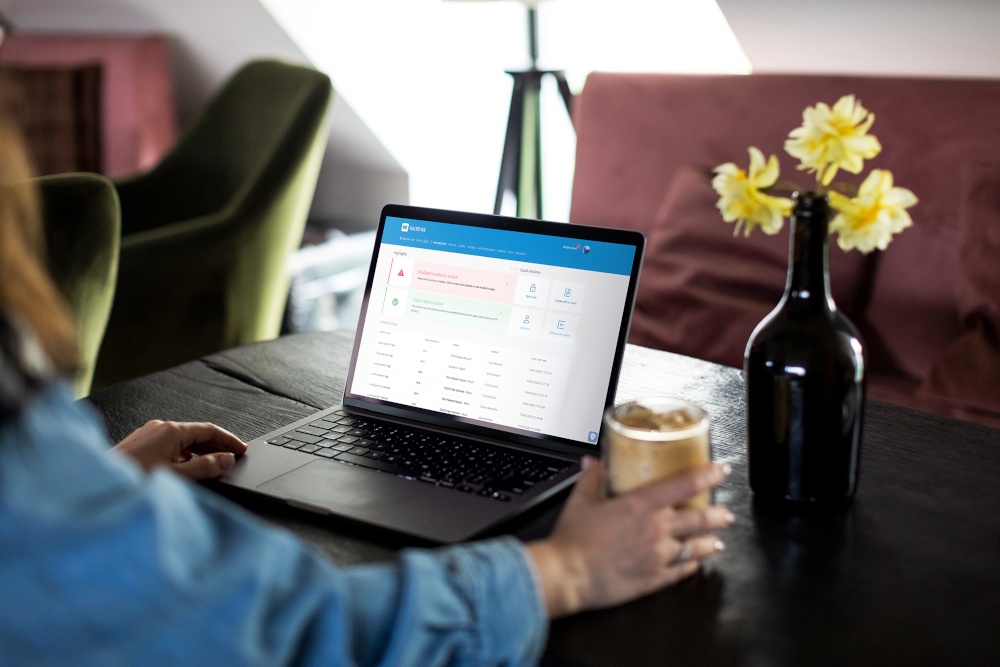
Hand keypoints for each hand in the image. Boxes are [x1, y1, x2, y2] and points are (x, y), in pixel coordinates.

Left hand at [112, 420, 247, 480]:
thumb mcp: (176, 477)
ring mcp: (147, 435)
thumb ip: (205, 468)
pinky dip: (183, 455)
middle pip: (196, 434)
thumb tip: (226, 460)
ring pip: (182, 440)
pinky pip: (168, 446)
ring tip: (211, 467)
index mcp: (171, 431)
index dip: (228, 440)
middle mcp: (159, 428)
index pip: (209, 430)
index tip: (241, 449)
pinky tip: (184, 468)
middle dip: (215, 447)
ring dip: (199, 452)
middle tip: (231, 459)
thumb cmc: (131, 481)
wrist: (95, 486)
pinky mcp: (138, 445)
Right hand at [526, 457, 732, 618]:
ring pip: (696, 547)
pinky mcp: (654, 579)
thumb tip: (594, 463)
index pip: (684, 485)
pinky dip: (693, 565)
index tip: (721, 470)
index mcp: (640, 506)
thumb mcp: (580, 500)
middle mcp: (655, 529)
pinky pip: (682, 571)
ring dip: (710, 542)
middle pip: (699, 518)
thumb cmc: (573, 540)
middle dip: (718, 514)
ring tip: (718, 540)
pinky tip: (696, 563)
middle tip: (726, 512)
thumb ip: (592, 478)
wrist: (568, 575)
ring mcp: (658, 556)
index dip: (707, 476)